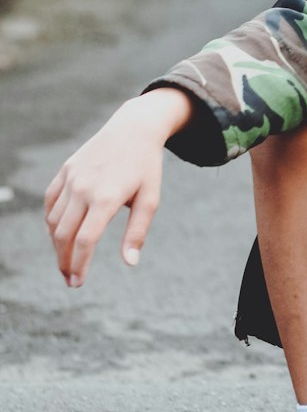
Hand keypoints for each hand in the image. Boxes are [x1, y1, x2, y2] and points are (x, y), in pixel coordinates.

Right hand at [44, 88, 192, 287]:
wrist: (133, 129)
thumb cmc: (146, 167)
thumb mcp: (150, 199)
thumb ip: (137, 232)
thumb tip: (130, 263)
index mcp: (106, 197)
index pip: (85, 240)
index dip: (79, 264)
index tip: (78, 282)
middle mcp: (83, 188)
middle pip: (64, 235)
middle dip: (64, 261)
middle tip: (70, 279)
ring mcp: (71, 178)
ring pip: (54, 220)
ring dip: (56, 244)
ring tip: (67, 260)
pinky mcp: (65, 170)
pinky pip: (50, 202)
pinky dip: (50, 222)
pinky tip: (58, 235)